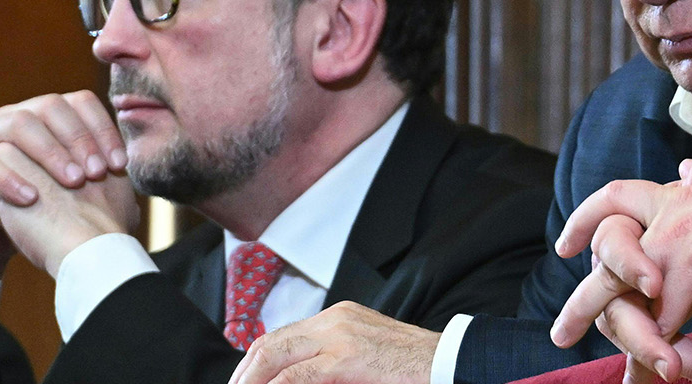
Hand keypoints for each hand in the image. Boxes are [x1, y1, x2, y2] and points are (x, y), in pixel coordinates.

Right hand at [0, 91, 130, 295]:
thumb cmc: (40, 214)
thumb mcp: (75, 191)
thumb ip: (100, 172)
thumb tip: (137, 165)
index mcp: (45, 118)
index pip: (80, 102)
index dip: (103, 129)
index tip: (120, 165)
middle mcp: (14, 117)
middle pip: (50, 105)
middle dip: (79, 138)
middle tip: (97, 173)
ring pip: (16, 124)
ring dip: (49, 152)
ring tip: (72, 183)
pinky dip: (8, 177)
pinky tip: (31, 198)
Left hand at [227, 302, 435, 383]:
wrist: (447, 359)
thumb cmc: (411, 364)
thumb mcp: (366, 352)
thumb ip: (334, 357)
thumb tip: (297, 376)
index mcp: (338, 315)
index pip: (281, 335)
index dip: (254, 361)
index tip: (244, 382)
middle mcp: (335, 319)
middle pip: (271, 342)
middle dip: (244, 372)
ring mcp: (340, 335)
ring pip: (276, 355)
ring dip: (252, 380)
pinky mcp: (347, 358)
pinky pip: (297, 375)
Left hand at [552, 143, 691, 383]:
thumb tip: (689, 167)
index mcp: (678, 199)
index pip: (613, 200)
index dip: (584, 222)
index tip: (565, 248)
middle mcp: (676, 227)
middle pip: (610, 272)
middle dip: (582, 309)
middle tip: (559, 336)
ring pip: (654, 323)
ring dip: (660, 359)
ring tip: (663, 378)